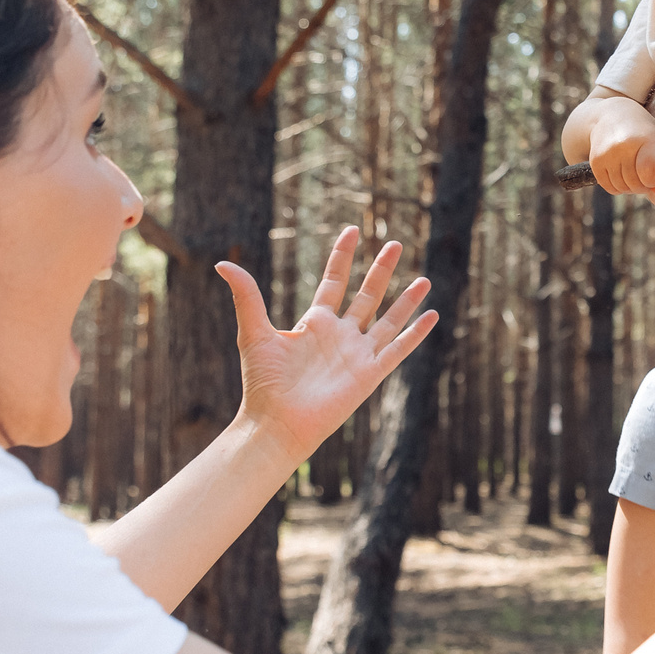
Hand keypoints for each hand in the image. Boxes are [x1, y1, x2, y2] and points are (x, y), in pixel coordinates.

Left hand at [216, 228, 436, 458]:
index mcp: (315, 323)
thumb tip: (223, 263)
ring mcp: (357, 354)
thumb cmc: (262, 383)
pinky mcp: (369, 374)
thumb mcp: (254, 332)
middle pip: (367, 295)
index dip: (343, 256)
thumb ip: (247, 296)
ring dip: (406, 300)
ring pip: (388, 320)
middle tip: (395, 243)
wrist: (276, 423)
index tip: (353, 230)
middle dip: (381, 270)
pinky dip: (415, 333)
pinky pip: (398, 349)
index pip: (335, 282)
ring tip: (425, 278)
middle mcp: (340, 336)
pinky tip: (432, 315)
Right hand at [586, 100, 654, 195]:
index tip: (654, 175)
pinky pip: (609, 187)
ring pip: (622, 188)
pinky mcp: (595, 161)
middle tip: (643, 177)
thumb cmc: (641, 131)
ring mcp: (607, 154)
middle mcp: (624, 146)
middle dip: (642, 186)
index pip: (648, 173)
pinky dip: (617, 187)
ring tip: (632, 174)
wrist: (610, 115)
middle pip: (636, 184)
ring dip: (629, 187)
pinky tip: (621, 174)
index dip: (653, 180)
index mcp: (646, 139)